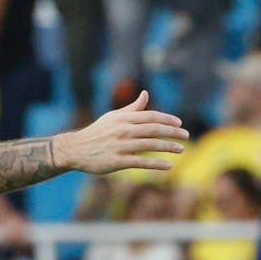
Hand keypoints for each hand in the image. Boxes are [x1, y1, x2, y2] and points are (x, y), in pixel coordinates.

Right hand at [59, 92, 187, 174]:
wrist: (75, 149)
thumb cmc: (97, 132)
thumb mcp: (113, 117)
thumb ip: (132, 108)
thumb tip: (146, 93)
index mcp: (123, 118)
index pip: (151, 116)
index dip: (167, 119)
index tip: (179, 124)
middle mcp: (123, 130)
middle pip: (154, 130)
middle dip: (172, 133)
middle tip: (186, 136)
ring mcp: (120, 146)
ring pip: (150, 145)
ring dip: (168, 147)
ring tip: (181, 149)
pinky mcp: (116, 161)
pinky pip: (140, 162)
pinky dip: (155, 164)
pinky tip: (168, 166)